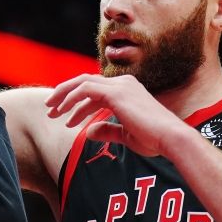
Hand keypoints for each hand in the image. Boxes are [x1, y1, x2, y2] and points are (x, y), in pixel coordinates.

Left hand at [45, 74, 186, 157]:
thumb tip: (89, 131)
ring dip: (64, 96)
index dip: (77, 102)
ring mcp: (120, 86)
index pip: (95, 89)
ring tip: (52, 112)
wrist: (171, 139)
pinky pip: (86, 90)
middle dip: (65, 94)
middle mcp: (123, 83)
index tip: (64, 116)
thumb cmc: (154, 139)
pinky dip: (72, 99)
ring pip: (82, 83)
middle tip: (50, 109)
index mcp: (127, 90)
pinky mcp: (116, 93)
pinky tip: (65, 114)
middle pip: (85, 81)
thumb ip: (107, 130)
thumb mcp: (126, 135)